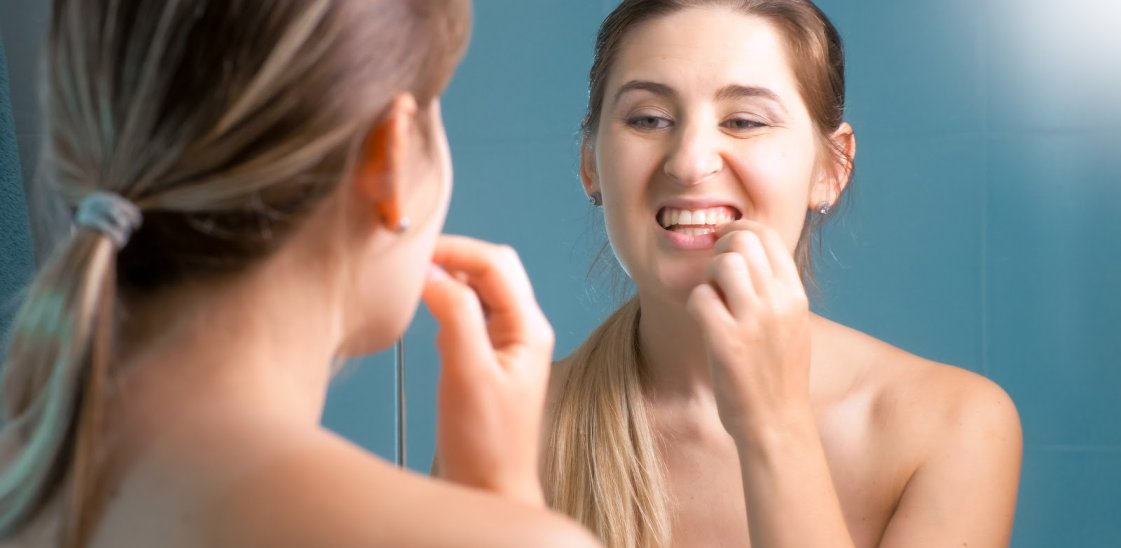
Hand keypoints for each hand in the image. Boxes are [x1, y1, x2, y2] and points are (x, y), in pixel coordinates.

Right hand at [422, 236, 553, 507]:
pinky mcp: (491, 355)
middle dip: (454, 255)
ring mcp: (510, 342)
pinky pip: (472, 311)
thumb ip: (454, 318)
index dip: (456, 248)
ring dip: (451, 276)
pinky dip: (448, 300)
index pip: (495, 263)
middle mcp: (525, 328)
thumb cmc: (485, 443)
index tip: (415, 251)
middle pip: (493, 268)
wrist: (491, 487)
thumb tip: (433, 274)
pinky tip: (428, 311)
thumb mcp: (467, 374)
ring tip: (415, 278)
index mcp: (529, 328)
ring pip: (482, 287)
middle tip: (412, 259)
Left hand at [686, 221, 812, 442]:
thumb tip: (746, 255)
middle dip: (721, 248)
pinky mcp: (727, 341)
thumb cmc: (777, 374)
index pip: (768, 235)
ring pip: (723, 262)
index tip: (725, 244)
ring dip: (709, 276)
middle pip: (743, 240)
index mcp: (795, 295)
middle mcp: (779, 302)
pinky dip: (696, 304)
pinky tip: (705, 322)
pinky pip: (701, 296)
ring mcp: (754, 321)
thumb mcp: (791, 325)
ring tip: (714, 300)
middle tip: (715, 273)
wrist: (776, 423)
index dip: (739, 230)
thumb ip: (774, 291)